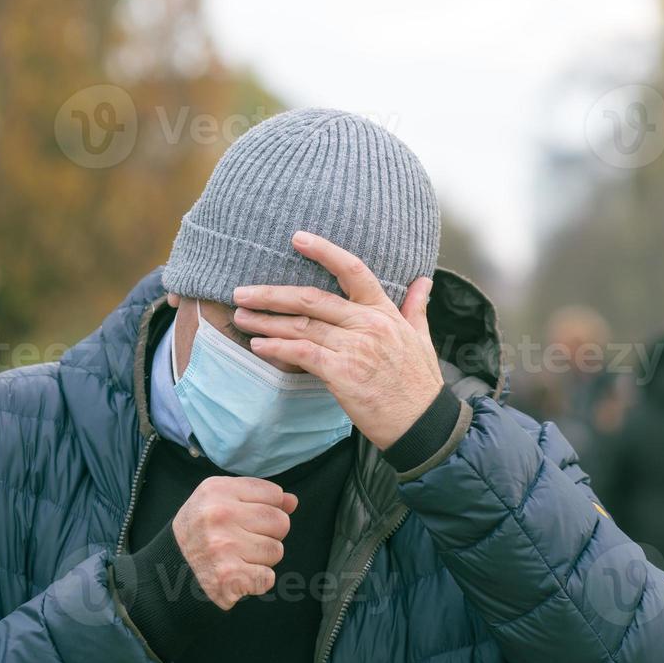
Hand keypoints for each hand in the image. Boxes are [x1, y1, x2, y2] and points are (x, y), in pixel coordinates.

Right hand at [172, 476, 298, 609]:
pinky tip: (239, 575)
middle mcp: (219, 514)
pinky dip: (257, 580)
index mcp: (217, 489)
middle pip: (280, 522)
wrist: (171, 566)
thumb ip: (258, 497)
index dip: (267, 508)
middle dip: (269, 534)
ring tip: (238, 556)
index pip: (274, 493)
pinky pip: (268, 578)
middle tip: (244, 539)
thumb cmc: (202, 530)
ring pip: (276, 550)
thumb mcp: (221, 501)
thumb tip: (292, 501)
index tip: (247, 518)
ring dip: (262, 558)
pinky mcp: (227, 576)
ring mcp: (222, 546)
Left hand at [232, 231, 443, 450]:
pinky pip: (302, 353)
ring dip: (266, 321)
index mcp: (384, 312)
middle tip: (242, 292)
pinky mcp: (342, 373)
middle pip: (311, 299)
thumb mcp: (422, 339)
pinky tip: (258, 346)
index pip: (352, 270)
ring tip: (240, 317)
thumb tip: (422, 281)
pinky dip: (277, 348)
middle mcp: (368, 324)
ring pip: (301, 326)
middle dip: (272, 295)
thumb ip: (415, 307)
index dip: (324, 251)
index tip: (297, 238)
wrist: (423, 424)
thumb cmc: (420, 385)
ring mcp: (354, 348)